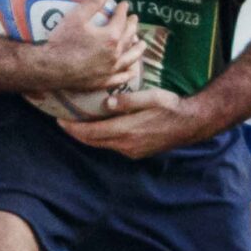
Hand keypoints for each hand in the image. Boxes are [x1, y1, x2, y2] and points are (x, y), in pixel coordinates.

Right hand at [31, 0, 143, 93]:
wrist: (50, 68)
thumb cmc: (62, 41)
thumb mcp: (76, 17)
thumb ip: (92, 3)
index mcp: (111, 37)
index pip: (121, 20)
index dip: (123, 10)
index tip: (124, 4)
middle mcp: (115, 54)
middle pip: (128, 38)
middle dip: (132, 26)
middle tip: (134, 19)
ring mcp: (110, 70)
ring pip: (130, 58)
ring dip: (137, 49)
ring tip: (142, 44)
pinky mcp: (104, 82)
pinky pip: (121, 78)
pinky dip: (129, 73)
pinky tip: (133, 71)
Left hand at [60, 88, 204, 159]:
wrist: (191, 124)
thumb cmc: (172, 107)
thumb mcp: (151, 98)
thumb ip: (128, 101)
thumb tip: (107, 104)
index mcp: (127, 131)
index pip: (91, 133)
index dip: (73, 128)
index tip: (59, 120)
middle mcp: (126, 145)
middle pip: (93, 142)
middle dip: (76, 133)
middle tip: (62, 122)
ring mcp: (132, 151)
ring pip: (102, 145)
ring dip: (88, 136)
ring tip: (77, 124)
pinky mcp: (137, 152)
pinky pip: (113, 146)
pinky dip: (102, 138)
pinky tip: (100, 128)